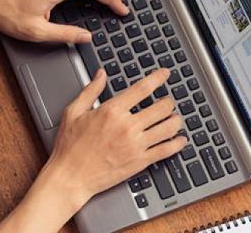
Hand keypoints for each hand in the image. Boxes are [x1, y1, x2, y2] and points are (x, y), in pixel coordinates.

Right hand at [47, 68, 186, 207]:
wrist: (70, 177)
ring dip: (176, 120)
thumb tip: (101, 74)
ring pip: (168, 127)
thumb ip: (90, 91)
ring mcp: (136, 145)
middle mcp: (127, 126)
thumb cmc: (69, 147)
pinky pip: (166, 150)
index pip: (142, 89)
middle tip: (168, 101)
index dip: (157, 78)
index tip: (164, 74)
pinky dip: (177, 143)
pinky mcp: (140, 162)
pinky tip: (180, 140)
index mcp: (112, 111)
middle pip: (161, 107)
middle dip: (168, 102)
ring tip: (175, 118)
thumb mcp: (73, 112)